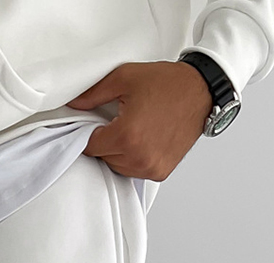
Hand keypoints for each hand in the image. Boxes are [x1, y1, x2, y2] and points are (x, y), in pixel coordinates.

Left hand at [65, 60, 213, 181]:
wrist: (200, 92)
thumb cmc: (168, 84)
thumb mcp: (125, 78)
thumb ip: (93, 94)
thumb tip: (73, 104)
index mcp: (126, 136)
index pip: (90, 147)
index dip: (88, 134)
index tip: (94, 124)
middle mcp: (138, 158)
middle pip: (103, 158)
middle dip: (106, 141)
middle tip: (118, 121)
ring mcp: (151, 168)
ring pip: (118, 167)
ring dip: (119, 153)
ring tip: (133, 130)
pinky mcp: (161, 173)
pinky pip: (136, 171)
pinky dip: (134, 159)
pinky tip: (143, 140)